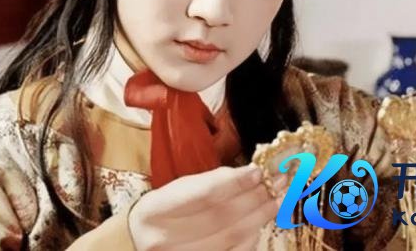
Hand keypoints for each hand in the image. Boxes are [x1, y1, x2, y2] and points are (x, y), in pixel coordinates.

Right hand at [128, 164, 287, 250]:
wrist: (137, 243)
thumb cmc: (162, 211)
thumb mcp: (176, 190)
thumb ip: (209, 183)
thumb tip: (251, 174)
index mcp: (155, 210)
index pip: (204, 195)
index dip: (235, 183)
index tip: (259, 171)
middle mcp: (164, 239)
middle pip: (221, 217)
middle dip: (255, 198)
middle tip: (277, 183)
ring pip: (230, 238)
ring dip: (259, 217)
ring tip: (277, 200)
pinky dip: (250, 238)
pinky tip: (260, 223)